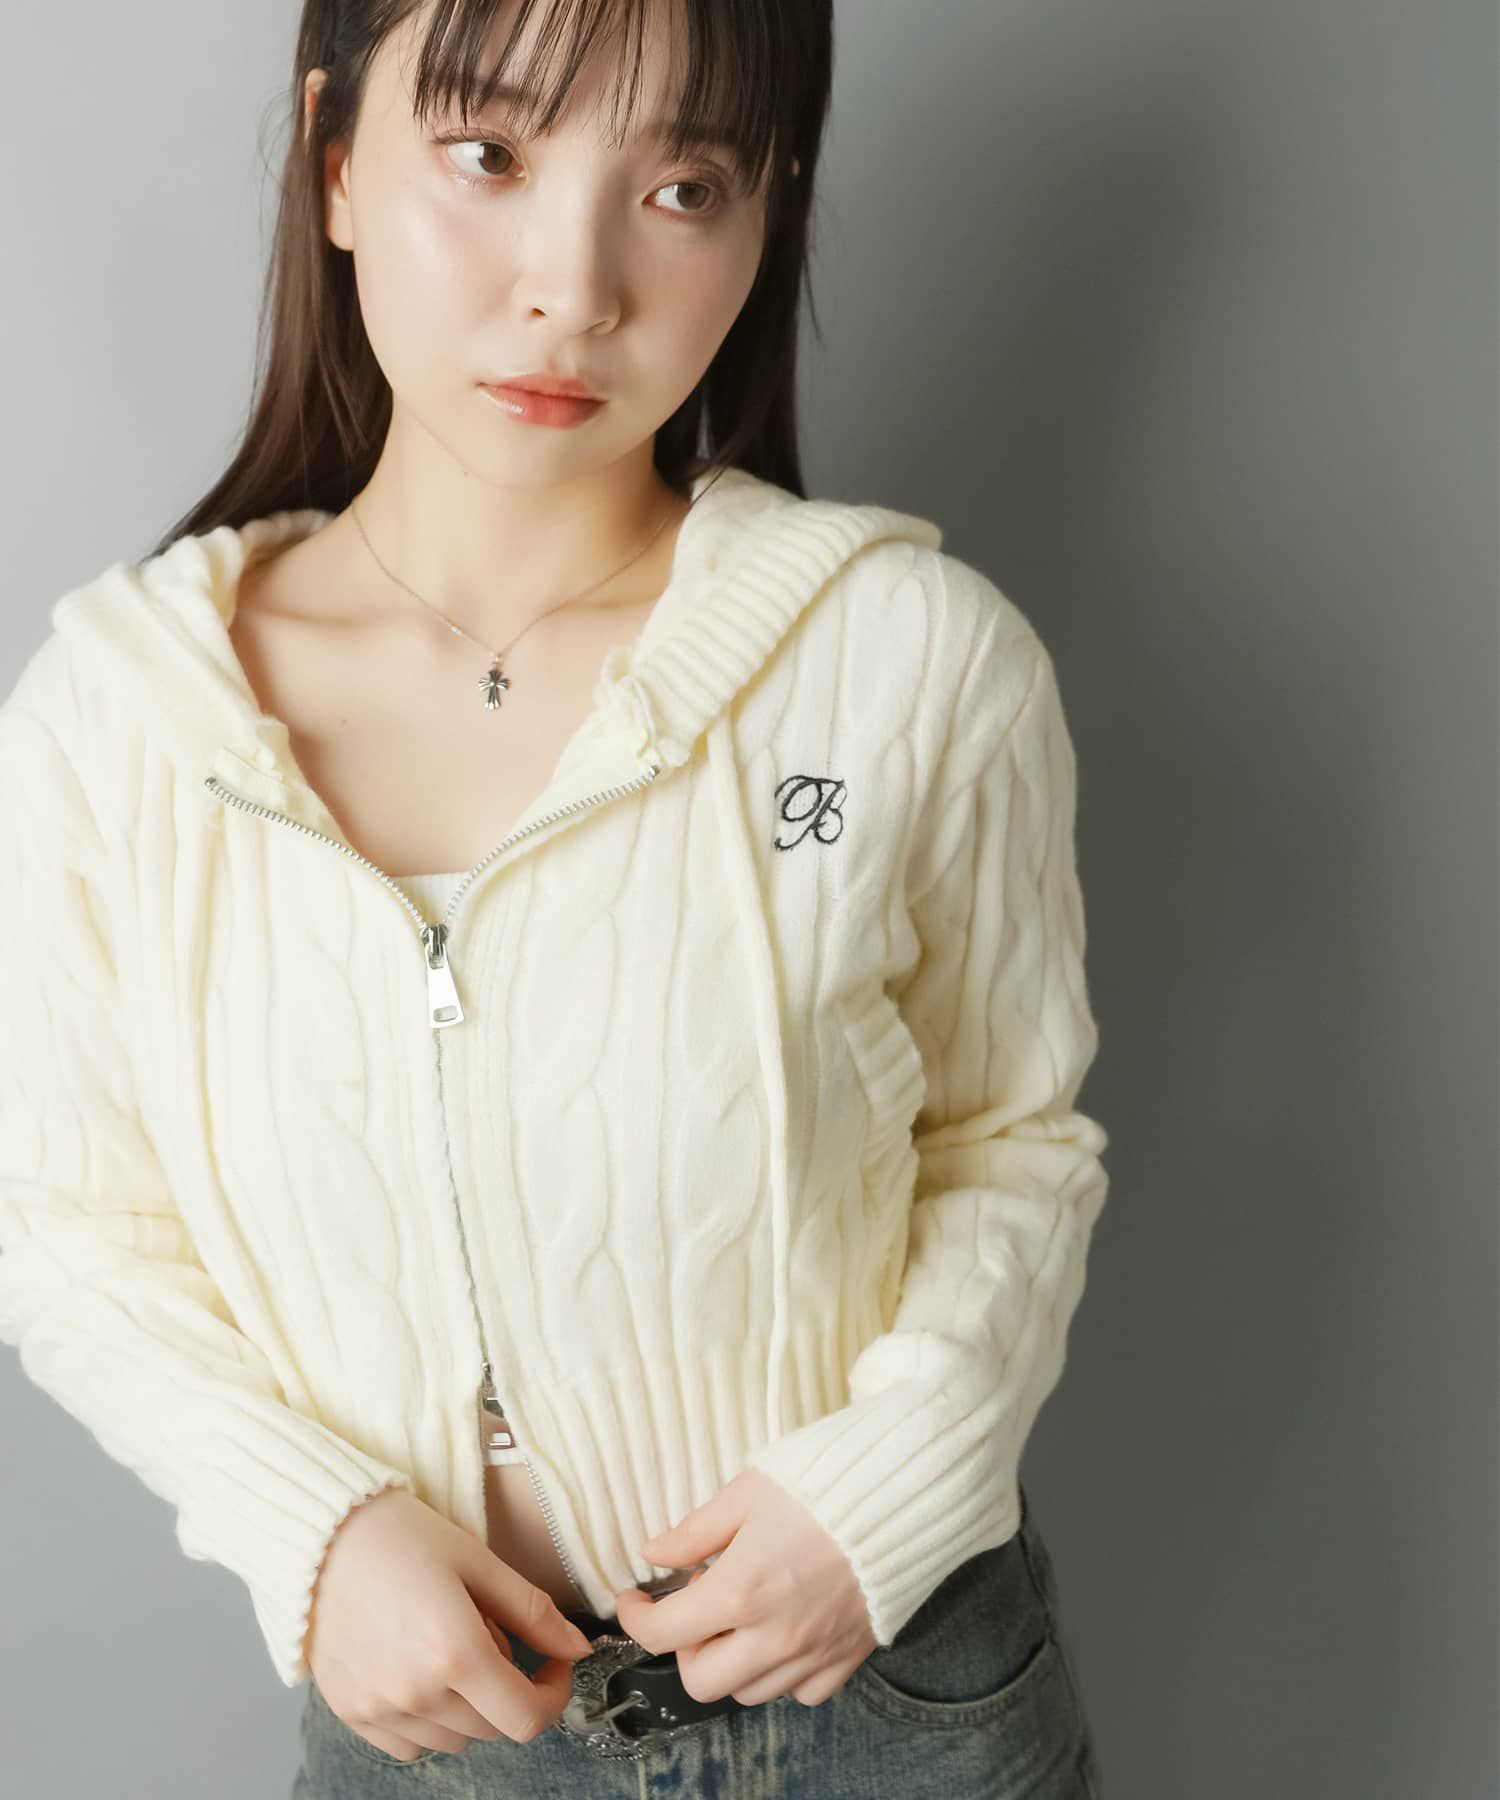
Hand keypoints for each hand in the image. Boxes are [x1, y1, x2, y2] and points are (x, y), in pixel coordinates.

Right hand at [307, 1487, 592, 1761]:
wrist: (321, 1535)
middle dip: (509, 1689)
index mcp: (456, 1654)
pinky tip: (418, 1669)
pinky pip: (409, 1744)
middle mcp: (417, 1694)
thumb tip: (578, 1648)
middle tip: (491, 1633)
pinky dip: (427, 1720)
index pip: (527, 1718)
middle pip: (493, 1728)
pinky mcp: (352, 1713)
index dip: (552, 1694)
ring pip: (453, 1738)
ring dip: (468, 1706)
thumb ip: (534, 1612)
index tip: (551, 1664)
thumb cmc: (402, 1536)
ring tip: (448, 1644)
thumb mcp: (479, 1561)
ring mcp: (380, 1710)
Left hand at [612, 1469, 876, 1707]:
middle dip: (686, 1647)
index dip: (635, 1617)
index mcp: (739, 1592)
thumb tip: (654, 1552)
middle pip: (702, 1681)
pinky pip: (801, 1692)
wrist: (903, 1495)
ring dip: (732, 1661)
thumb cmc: (823, 1483)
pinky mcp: (846, 1659)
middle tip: (696, 1606)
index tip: (636, 1598)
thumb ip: (695, 1530)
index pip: (662, 1633)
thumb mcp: (747, 1492)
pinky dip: (783, 1672)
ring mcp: (812, 1654)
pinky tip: (784, 1631)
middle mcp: (773, 1637)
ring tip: (742, 1613)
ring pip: (749, 1692)